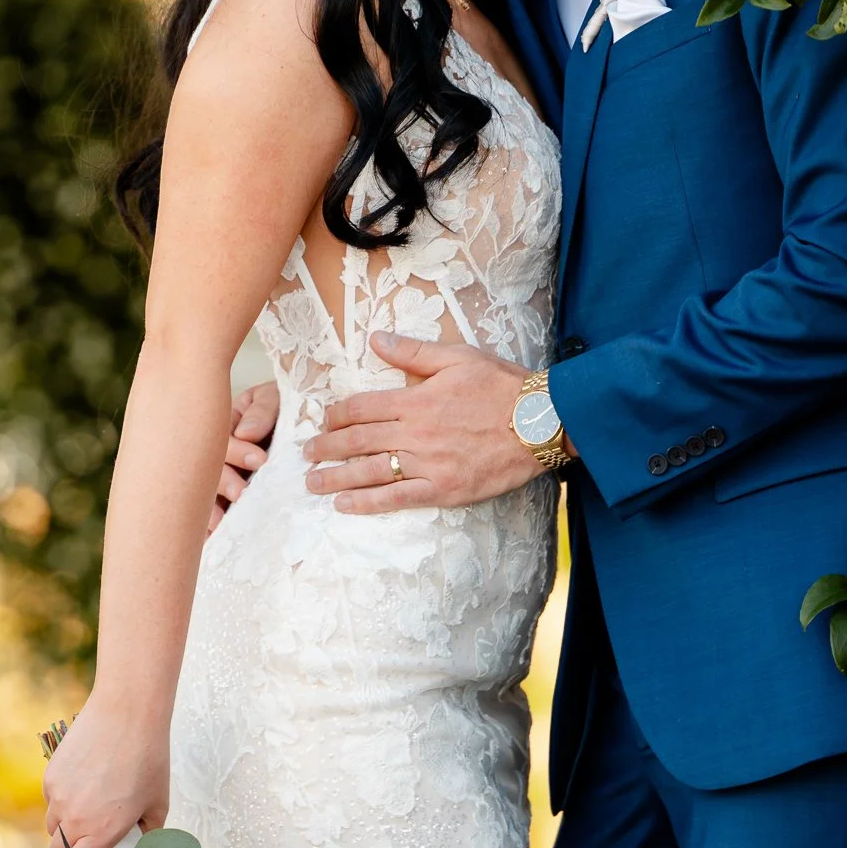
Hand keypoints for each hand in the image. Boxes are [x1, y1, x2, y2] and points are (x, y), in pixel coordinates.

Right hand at [42, 694, 169, 847]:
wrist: (126, 713)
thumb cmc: (149, 758)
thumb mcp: (158, 803)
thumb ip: (147, 833)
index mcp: (104, 830)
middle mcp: (76, 818)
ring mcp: (58, 797)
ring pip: (52, 827)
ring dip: (65, 831)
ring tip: (88, 815)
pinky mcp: (50, 777)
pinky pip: (51, 801)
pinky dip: (62, 803)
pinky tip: (84, 786)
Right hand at [208, 380, 280, 532]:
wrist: (306, 428)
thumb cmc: (287, 407)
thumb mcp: (276, 399)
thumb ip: (263, 411)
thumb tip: (246, 434)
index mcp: (226, 425)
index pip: (222, 438)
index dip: (237, 451)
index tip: (260, 460)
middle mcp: (218, 452)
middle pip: (210, 468)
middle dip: (224, 481)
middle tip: (241, 493)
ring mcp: (221, 476)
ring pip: (206, 493)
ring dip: (211, 508)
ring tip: (220, 523)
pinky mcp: (228, 499)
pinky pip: (213, 511)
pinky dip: (208, 526)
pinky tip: (207, 538)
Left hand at [303, 333, 572, 513]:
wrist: (541, 423)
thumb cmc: (503, 386)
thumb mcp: (458, 357)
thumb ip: (413, 351)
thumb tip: (375, 340)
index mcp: (415, 399)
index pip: (361, 407)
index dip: (336, 415)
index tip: (322, 420)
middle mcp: (414, 432)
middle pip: (357, 441)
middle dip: (326, 448)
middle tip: (305, 454)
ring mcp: (426, 464)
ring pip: (369, 471)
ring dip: (335, 478)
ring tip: (312, 483)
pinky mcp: (441, 490)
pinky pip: (395, 498)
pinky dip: (366, 503)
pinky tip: (344, 506)